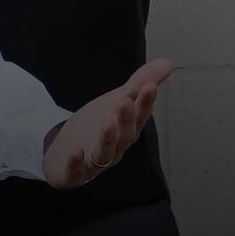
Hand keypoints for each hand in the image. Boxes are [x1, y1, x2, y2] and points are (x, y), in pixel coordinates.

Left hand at [42, 58, 174, 188]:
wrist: (66, 153)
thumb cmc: (96, 128)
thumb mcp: (116, 102)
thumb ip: (139, 83)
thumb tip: (168, 62)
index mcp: (127, 131)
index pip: (139, 117)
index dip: (145, 103)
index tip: (149, 86)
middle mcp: (116, 148)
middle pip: (125, 135)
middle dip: (127, 119)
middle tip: (125, 101)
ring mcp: (96, 163)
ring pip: (105, 153)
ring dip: (108, 139)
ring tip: (108, 123)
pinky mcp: (75, 173)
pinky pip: (77, 171)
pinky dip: (77, 164)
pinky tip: (76, 152)